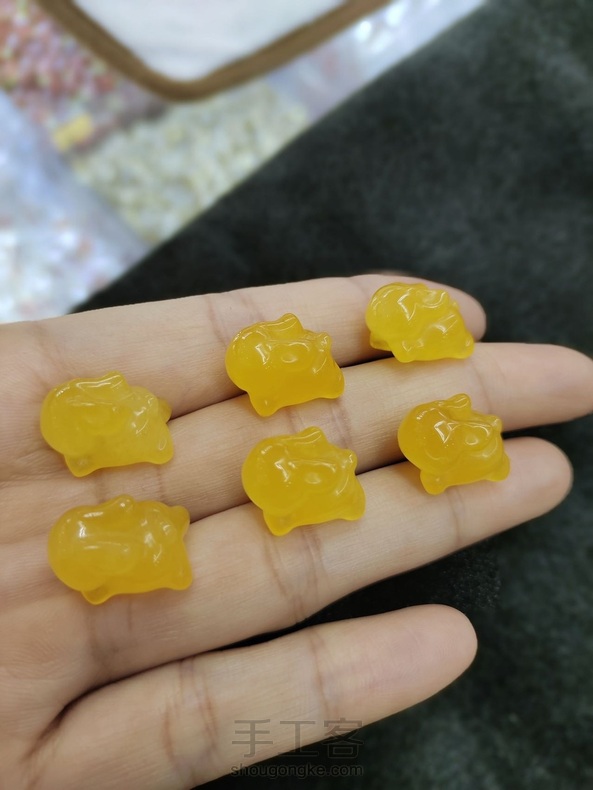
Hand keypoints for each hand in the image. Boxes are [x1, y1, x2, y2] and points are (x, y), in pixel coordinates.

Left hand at [2, 275, 591, 787]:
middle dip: (426, 406)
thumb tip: (207, 326)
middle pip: (284, 453)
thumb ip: (61, 366)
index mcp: (28, 421)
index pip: (225, 356)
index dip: (340, 323)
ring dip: (413, 528)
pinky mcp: (54, 772)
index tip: (450, 314)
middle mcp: (77, 528)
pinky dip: (326, 692)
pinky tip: (445, 646)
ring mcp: (76, 646)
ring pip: (277, 577)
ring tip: (533, 477)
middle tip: (558, 379)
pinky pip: (208, 728)